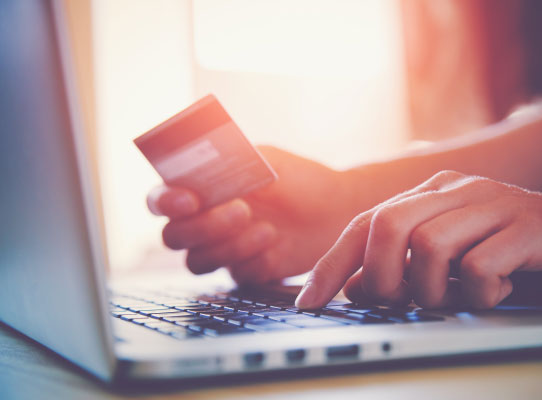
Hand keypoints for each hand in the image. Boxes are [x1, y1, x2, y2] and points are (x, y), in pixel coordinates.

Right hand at [147, 146, 362, 283]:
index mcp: (201, 190)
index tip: (188, 200)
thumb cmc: (298, 178)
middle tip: (242, 210)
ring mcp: (223, 250)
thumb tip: (202, 159)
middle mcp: (204, 223)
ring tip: (268, 229)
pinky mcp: (245, 271)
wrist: (335, 208)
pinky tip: (276, 245)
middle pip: (173, 237)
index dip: (165, 202)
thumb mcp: (266, 159)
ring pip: (197, 262)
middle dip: (203, 226)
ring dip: (229, 246)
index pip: (161, 200)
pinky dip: (252, 261)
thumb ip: (232, 160)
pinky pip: (234, 276)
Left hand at [295, 171, 541, 308]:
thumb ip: (402, 266)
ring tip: (454, 297)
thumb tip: (353, 287)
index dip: (332, 264)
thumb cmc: (514, 253)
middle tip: (393, 301)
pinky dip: (479, 294)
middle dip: (378, 275)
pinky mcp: (530, 228)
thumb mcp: (451, 260)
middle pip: (388, 224)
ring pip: (429, 245)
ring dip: (431, 289)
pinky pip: (480, 267)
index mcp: (433, 194)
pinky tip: (498, 293)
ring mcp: (495, 204)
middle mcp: (458, 191)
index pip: (366, 224)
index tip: (308, 302)